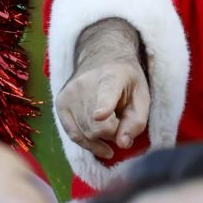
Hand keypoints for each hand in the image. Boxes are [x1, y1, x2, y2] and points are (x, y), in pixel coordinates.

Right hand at [55, 39, 149, 160]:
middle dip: (113, 133)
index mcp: (111, 78)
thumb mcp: (141, 96)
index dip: (103, 107)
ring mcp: (69, 94)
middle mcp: (84, 84)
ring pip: (86, 134)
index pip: (106, 94)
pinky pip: (73, 135)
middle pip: (98, 126)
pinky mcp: (60, 104)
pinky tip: (99, 143)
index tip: (100, 116)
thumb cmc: (125, 81)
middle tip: (120, 122)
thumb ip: (137, 121)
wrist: (101, 58)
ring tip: (111, 125)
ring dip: (101, 138)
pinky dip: (88, 143)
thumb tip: (122, 144)